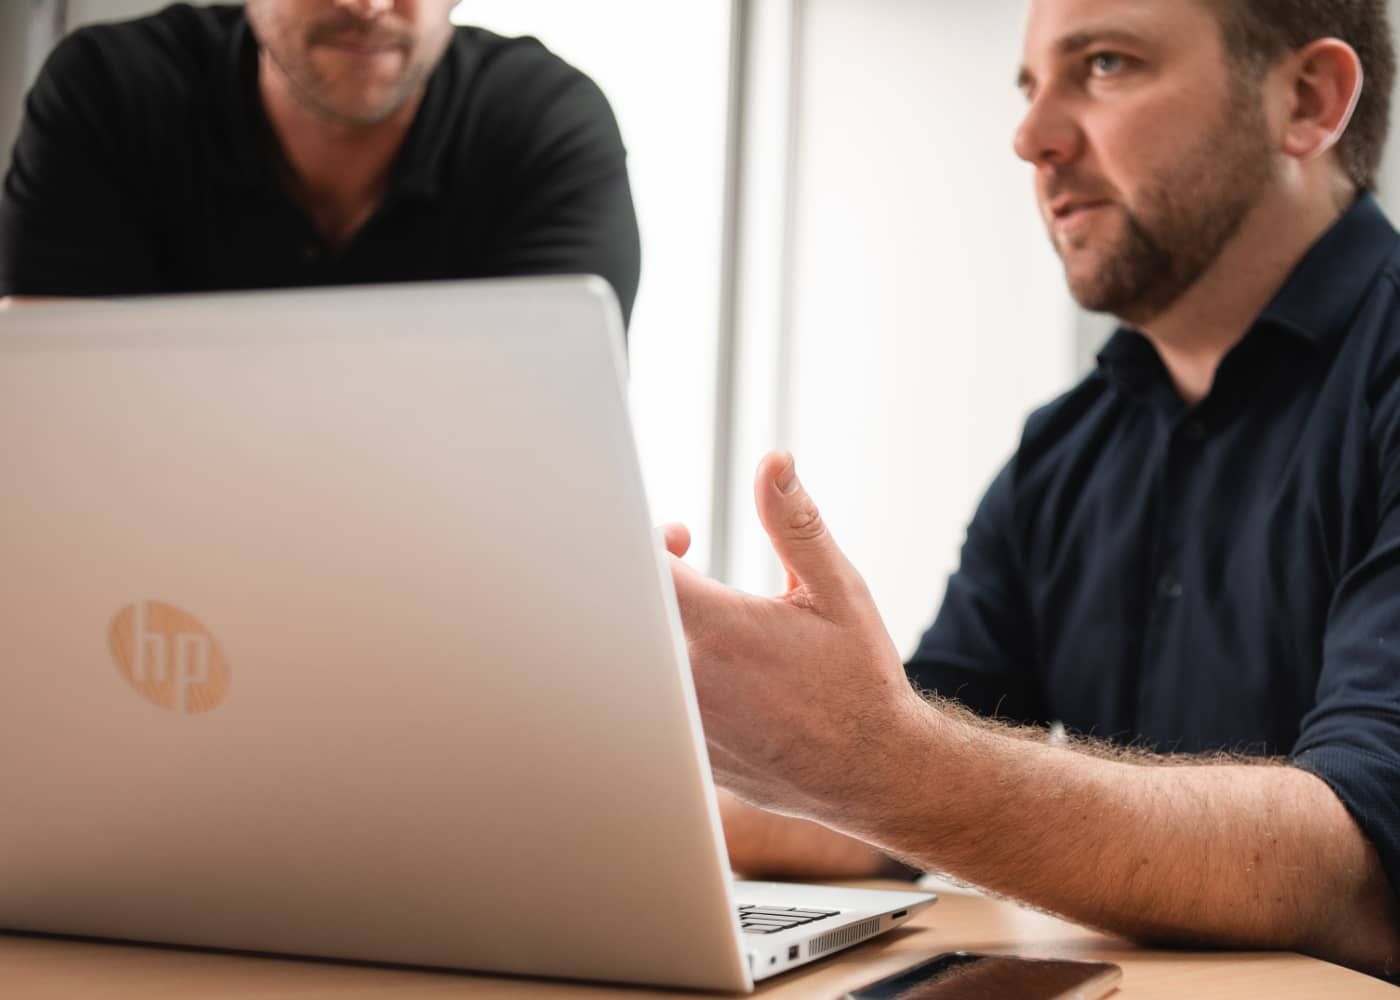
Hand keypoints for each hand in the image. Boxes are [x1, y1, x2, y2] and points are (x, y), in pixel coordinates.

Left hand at [662, 452, 924, 823]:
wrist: (875, 770)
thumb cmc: (859, 677)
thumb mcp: (837, 590)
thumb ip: (795, 523)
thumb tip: (773, 462)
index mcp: (721, 630)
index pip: (642, 567)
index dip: (652, 541)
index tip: (683, 539)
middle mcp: (691, 680)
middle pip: (630, 614)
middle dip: (653, 582)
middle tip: (687, 568)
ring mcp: (684, 724)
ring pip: (637, 663)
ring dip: (661, 632)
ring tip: (708, 626)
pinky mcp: (687, 754)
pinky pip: (655, 706)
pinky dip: (670, 680)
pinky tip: (718, 677)